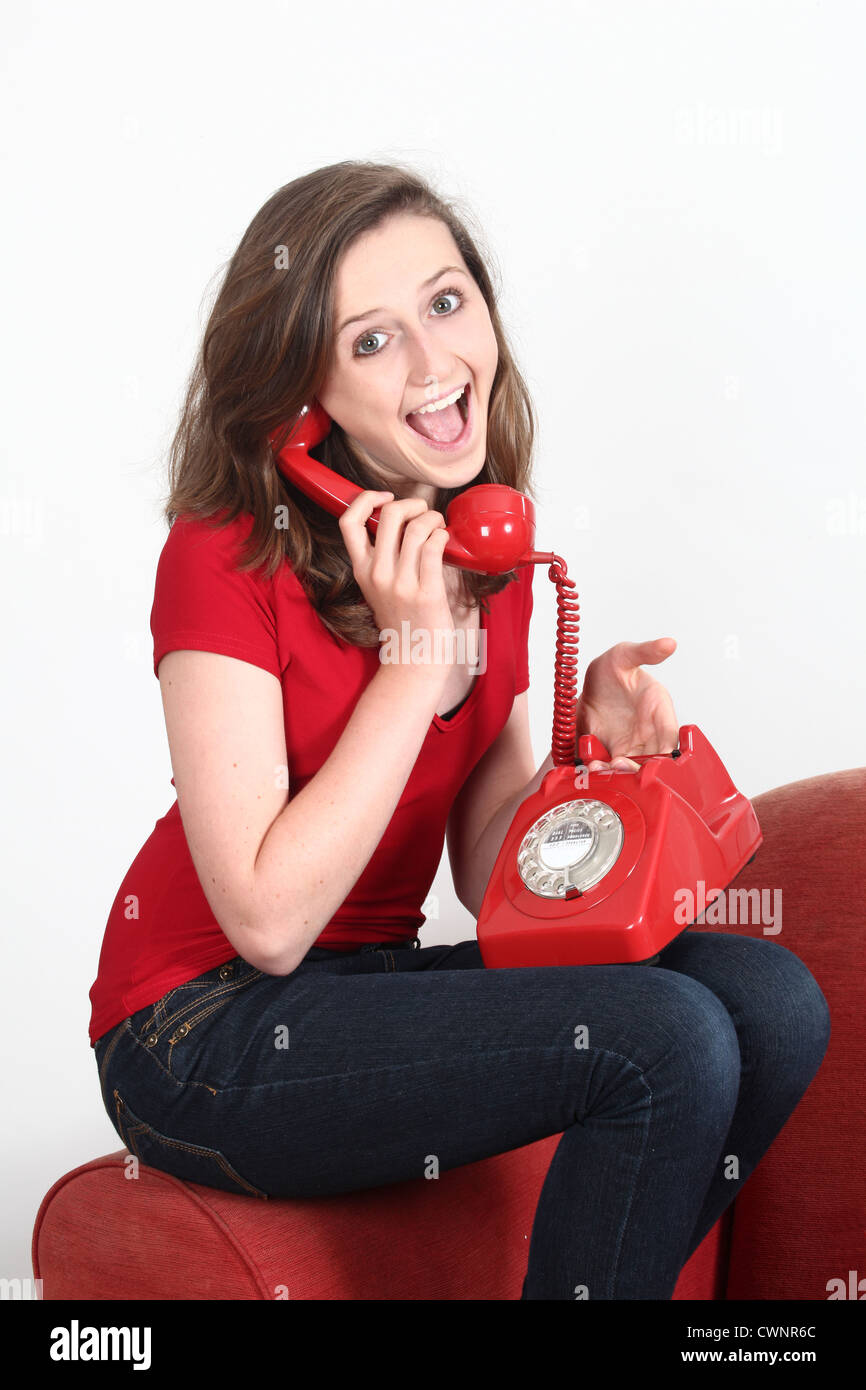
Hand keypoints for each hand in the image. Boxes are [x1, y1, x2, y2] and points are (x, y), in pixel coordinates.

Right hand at [338, 491, 456, 679]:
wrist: (414, 660)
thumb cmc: (403, 621)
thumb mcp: (379, 588)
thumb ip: (382, 557)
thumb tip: (404, 521)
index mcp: (362, 570)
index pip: (349, 521)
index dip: (366, 498)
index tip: (385, 497)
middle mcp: (378, 574)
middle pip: (390, 514)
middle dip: (413, 504)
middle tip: (424, 514)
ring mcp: (401, 584)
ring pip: (417, 527)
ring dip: (434, 519)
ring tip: (440, 528)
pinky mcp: (426, 593)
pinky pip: (434, 546)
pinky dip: (443, 536)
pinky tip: (446, 542)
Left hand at [575, 638, 678, 773]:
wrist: (585, 687)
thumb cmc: (610, 670)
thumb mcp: (624, 655)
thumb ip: (645, 651)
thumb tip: (669, 643)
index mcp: (658, 708)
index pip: (670, 735)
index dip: (664, 750)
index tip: (654, 757)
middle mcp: (648, 731)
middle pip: (653, 759)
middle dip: (639, 766)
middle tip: (620, 763)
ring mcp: (631, 744)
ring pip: (633, 767)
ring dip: (620, 772)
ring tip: (601, 766)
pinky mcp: (612, 753)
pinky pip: (612, 768)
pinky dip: (603, 771)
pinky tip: (591, 766)